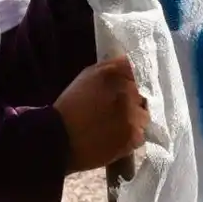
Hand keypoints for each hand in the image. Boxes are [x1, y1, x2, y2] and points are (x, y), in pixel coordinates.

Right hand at [53, 57, 148, 172]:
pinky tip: (117, 138)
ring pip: (143, 115)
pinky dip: (131, 136)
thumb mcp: (87, 76)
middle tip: (116, 110)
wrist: (59, 138)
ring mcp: (133, 115)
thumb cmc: (70, 105)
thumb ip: (111, 66)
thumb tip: (129, 63)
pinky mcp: (133, 137)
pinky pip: (140, 135)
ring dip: (134, 119)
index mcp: (117, 73)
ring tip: (117, 126)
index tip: (122, 90)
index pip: (135, 72)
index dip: (129, 82)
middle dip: (131, 100)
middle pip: (141, 94)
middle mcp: (129, 91)